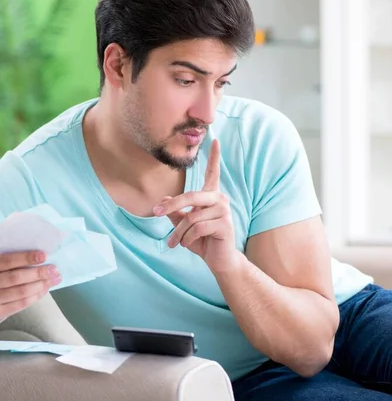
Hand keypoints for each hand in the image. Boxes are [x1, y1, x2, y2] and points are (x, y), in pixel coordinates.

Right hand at [0, 251, 61, 320]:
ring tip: (55, 279)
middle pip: (16, 278)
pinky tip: (44, 290)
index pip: (6, 261)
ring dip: (41, 285)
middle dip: (38, 273)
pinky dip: (35, 297)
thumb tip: (35, 255)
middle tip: (54, 269)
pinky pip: (20, 304)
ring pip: (21, 292)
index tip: (43, 255)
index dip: (25, 258)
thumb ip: (7, 261)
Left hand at [153, 139, 238, 273]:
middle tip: (156, 212)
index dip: (214, 157)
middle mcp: (220, 199)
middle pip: (191, 196)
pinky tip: (186, 245)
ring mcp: (224, 211)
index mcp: (211, 196)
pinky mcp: (225, 224)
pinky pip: (198, 227)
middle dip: (172, 204)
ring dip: (179, 233)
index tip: (215, 139)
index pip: (213, 173)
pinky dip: (187, 238)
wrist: (219, 261)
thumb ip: (176, 212)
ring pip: (192, 217)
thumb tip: (164, 198)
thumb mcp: (184, 226)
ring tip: (175, 243)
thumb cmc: (202, 241)